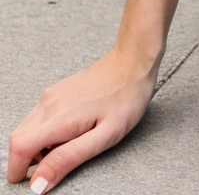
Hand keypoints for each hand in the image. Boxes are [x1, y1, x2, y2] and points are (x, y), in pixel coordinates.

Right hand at [7, 45, 158, 192]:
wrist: (133, 61)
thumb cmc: (126, 98)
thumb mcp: (104, 136)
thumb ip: (68, 159)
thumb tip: (38, 182)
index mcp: (59, 117)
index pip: (19, 148)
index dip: (19, 169)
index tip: (32, 179)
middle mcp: (49, 103)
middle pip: (19, 139)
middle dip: (28, 158)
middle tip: (56, 162)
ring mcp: (52, 94)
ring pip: (27, 127)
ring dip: (37, 144)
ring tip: (69, 143)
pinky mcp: (57, 90)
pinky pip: (39, 116)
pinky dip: (45, 130)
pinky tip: (71, 128)